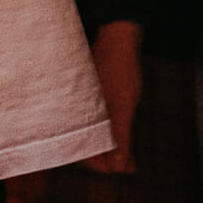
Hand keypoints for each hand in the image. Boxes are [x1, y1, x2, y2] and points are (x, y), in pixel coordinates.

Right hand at [84, 19, 143, 174]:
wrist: (118, 35)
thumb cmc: (119, 67)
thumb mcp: (124, 105)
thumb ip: (120, 136)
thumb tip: (119, 167)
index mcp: (73, 115)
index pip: (84, 155)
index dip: (106, 165)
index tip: (126, 167)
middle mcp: (70, 111)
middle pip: (85, 147)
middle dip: (108, 158)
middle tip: (131, 163)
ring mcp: (78, 104)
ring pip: (89, 134)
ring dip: (108, 145)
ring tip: (129, 153)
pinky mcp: (85, 98)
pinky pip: (92, 121)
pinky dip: (106, 130)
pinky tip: (119, 133)